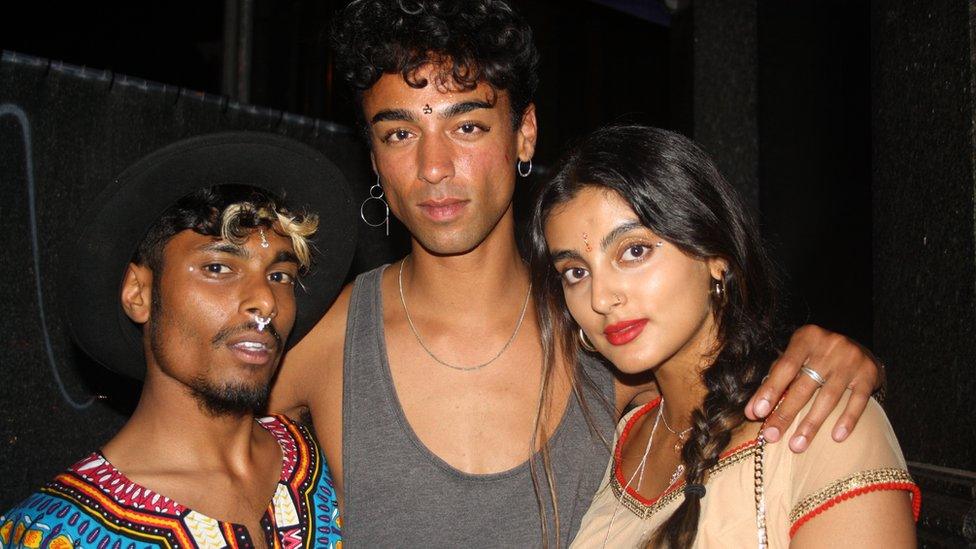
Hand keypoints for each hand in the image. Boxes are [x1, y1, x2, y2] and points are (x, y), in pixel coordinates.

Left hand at [745, 325, 882, 451]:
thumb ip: (775, 380)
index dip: (770, 390)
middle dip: (785, 413)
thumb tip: (752, 411)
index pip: (785, 367)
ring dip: (811, 424)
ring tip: (797, 445)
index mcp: (806, 338)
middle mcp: (830, 346)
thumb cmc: (817, 357)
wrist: (860, 348)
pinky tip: (836, 437)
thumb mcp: (797, 357)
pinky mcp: (869, 375)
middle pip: (804, 386)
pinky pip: (858, 401)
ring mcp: (851, 360)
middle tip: (771, 436)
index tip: (757, 413)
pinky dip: (847, 420)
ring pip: (828, 397)